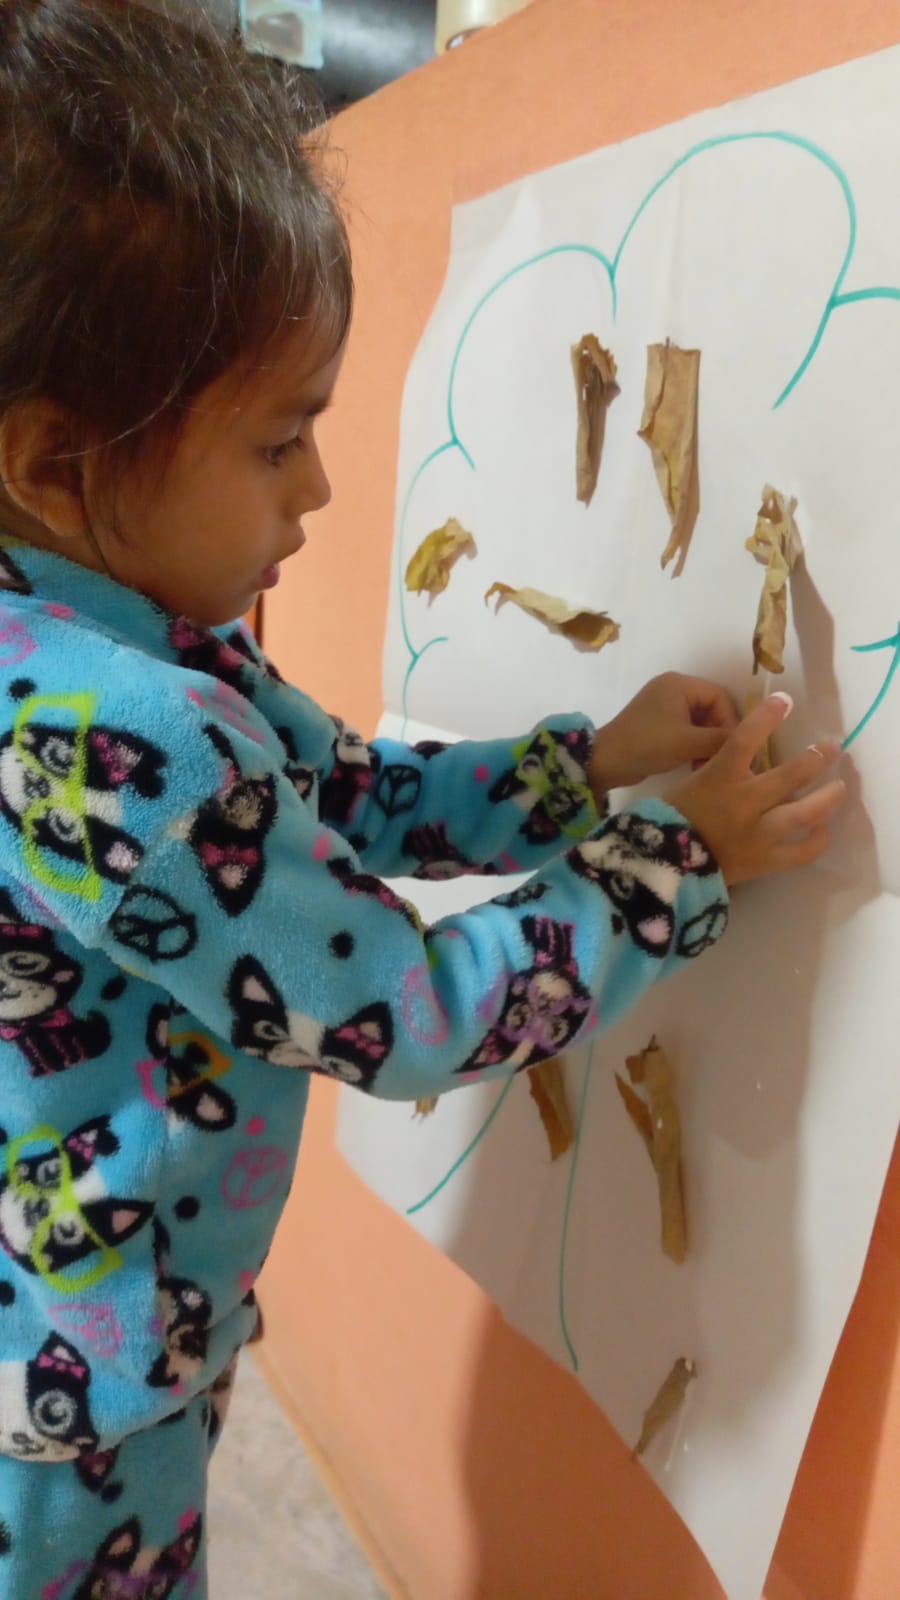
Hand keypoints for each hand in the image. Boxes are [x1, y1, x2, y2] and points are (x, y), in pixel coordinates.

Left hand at [589, 672, 737, 793]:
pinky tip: (696, 766)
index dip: (732, 721)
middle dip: (720, 735)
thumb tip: (751, 740)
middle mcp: (673, 689)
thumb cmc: (647, 745)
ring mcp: (665, 706)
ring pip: (701, 722)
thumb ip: (721, 739)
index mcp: (679, 684)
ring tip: (709, 765)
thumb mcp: (688, 742)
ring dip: (708, 744)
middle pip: (712, 709)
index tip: (736, 746)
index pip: (720, 697)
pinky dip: (695, 746)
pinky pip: (688, 730)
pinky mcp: (659, 724)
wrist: (605, 762)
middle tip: (725, 759)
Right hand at [664, 694, 845, 884]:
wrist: (662, 866)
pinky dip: (816, 841)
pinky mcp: (763, 861)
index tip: (784, 700)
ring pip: (804, 813)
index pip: (745, 739)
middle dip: (817, 757)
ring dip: (828, 798)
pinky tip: (822, 831)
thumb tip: (750, 764)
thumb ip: (720, 772)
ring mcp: (757, 833)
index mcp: (719, 778)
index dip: (766, 717)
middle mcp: (744, 802)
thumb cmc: (669, 819)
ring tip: (840, 788)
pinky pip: (800, 853)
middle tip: (833, 747)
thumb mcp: (690, 784)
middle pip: (790, 775)